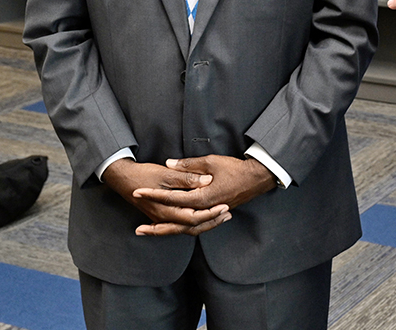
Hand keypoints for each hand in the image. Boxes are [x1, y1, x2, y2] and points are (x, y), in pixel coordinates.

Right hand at [102, 158, 230, 235]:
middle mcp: (164, 218)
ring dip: (205, 223)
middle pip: (192, 227)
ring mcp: (161, 218)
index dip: (210, 213)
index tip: (224, 206)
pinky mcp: (161, 215)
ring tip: (221, 216)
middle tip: (227, 214)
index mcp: (165, 209)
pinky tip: (203, 217)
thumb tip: (207, 180)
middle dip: (211, 222)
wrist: (122, 177)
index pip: (193, 218)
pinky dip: (194, 222)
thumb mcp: (166, 173)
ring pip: (187, 228)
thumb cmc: (143, 174)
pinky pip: (180, 224)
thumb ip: (187, 178)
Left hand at [128, 155, 276, 235]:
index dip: (154, 195)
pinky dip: (181, 229)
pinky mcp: (213, 214)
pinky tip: (173, 227)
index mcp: (202, 198)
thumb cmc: (235, 169)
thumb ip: (188, 165)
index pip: (172, 198)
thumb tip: (169, 163)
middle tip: (138, 229)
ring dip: (167, 232)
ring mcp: (210, 214)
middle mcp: (204, 210)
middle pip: (176, 224)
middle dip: (156, 227)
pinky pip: (194, 227)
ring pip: (185, 229)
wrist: (256, 178)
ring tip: (151, 233)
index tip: (138, 192)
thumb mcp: (210, 162)